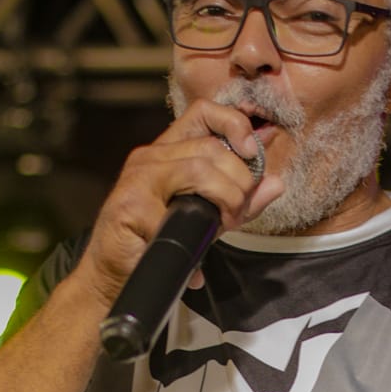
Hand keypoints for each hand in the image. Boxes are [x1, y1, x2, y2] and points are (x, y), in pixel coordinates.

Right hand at [76, 100, 284, 307]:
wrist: (116, 279)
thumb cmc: (158, 246)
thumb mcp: (209, 219)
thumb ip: (240, 201)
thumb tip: (275, 183)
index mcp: (168, 152)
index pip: (204, 112)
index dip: (233, 124)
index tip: (251, 152)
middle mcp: (150, 157)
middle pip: (212, 148)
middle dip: (238, 182)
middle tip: (236, 213)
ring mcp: (137, 178)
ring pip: (199, 168)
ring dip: (224, 199)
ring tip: (222, 224)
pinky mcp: (129, 203)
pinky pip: (178, 210)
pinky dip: (195, 233)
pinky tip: (194, 252)